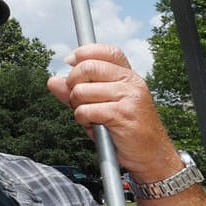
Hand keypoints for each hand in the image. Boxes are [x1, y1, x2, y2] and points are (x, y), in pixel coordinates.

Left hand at [46, 44, 179, 181]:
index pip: (105, 51)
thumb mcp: (100, 105)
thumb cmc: (124, 129)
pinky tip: (96, 126)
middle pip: (87, 68)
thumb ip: (76, 91)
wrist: (151, 153)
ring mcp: (128, 96)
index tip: (70, 64)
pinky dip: (83, 120)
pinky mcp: (122, 114)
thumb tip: (53, 81)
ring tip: (91, 117)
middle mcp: (130, 81)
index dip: (83, 54)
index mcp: (128, 75)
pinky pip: (85, 110)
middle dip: (73, 85)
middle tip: (79, 101)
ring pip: (82, 91)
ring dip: (77, 107)